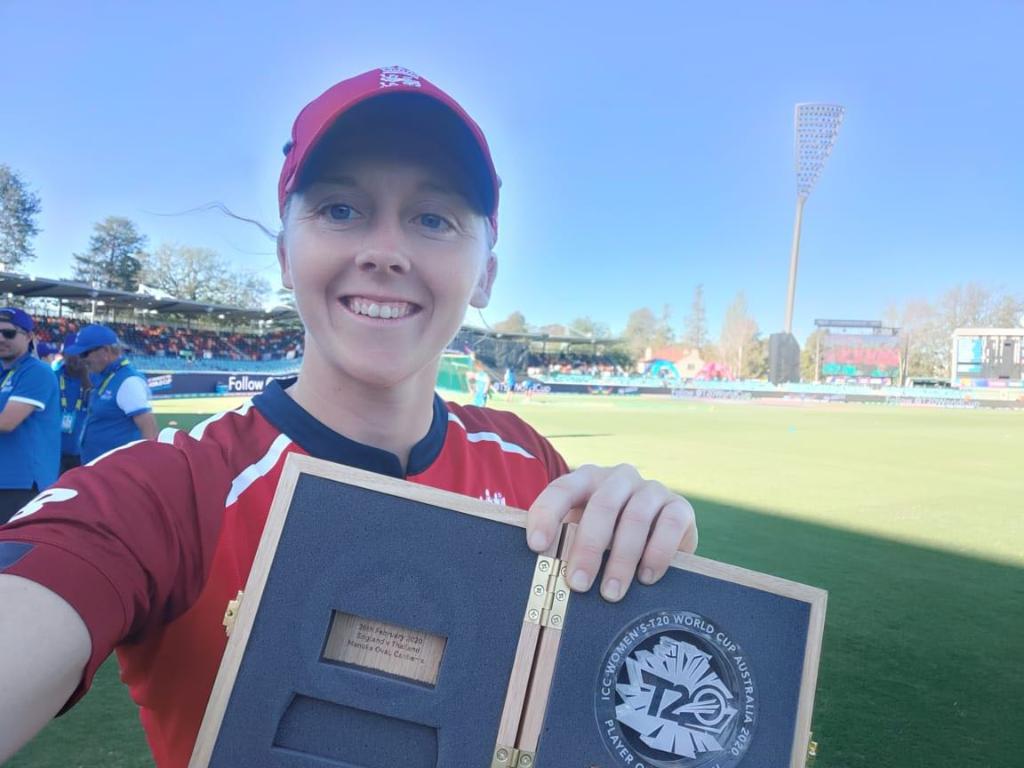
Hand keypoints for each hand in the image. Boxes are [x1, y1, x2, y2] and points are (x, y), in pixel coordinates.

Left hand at [526, 464, 697, 601]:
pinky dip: (658, 553)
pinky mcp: (681, 507)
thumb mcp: (583, 534)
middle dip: (588, 547)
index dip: (547, 515)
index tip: (537, 546)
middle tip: (579, 584)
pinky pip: (671, 525)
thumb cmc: (608, 540)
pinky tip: (646, 577)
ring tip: (611, 592)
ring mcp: (652, 489)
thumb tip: (538, 566)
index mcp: (587, 479)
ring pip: (636, 517)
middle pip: (603, 505)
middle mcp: (619, 478)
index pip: (562, 489)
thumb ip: (563, 542)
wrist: (658, 537)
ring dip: (622, 559)